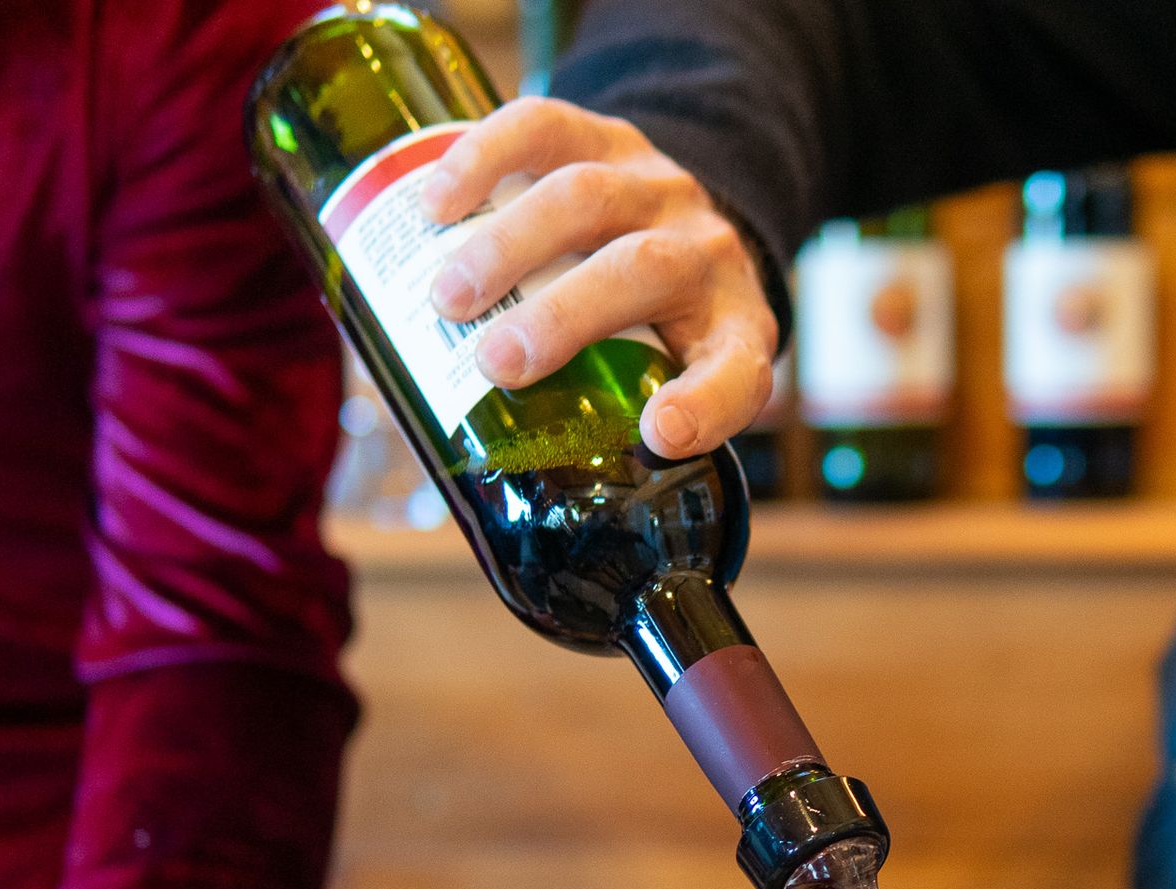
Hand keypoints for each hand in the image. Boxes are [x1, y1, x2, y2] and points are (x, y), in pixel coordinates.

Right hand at [422, 97, 776, 458]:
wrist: (692, 226)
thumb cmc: (672, 328)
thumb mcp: (681, 384)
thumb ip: (627, 423)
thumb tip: (532, 471)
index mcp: (735, 332)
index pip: (739, 372)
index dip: (703, 406)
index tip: (656, 434)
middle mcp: (706, 253)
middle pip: (641, 270)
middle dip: (562, 318)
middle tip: (495, 363)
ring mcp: (655, 186)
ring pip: (585, 197)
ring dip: (509, 247)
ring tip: (445, 297)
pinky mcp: (603, 136)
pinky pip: (545, 129)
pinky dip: (484, 160)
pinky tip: (436, 204)